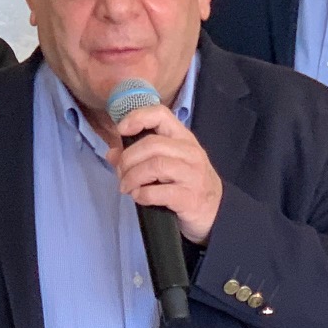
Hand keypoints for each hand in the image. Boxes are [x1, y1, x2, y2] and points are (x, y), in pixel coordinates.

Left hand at [108, 106, 222, 243]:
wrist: (215, 213)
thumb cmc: (187, 184)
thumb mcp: (169, 164)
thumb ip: (140, 156)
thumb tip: (112, 153)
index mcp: (183, 138)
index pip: (161, 115)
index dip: (138, 117)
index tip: (122, 130)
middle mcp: (190, 153)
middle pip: (152, 144)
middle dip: (128, 159)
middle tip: (121, 174)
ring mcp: (192, 175)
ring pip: (155, 165)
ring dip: (133, 177)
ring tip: (127, 187)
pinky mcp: (189, 198)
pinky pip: (159, 192)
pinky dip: (142, 194)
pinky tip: (139, 197)